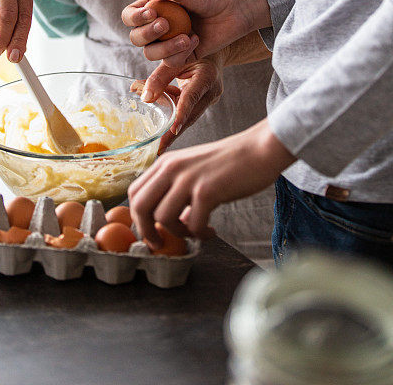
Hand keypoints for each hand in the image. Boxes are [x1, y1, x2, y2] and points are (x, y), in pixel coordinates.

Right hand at [122, 0, 270, 75]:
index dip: (135, 18)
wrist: (238, 8)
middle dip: (147, 34)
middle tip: (165, 24)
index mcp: (155, 7)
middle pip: (136, 38)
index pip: (131, 17)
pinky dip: (181, 52)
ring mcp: (171, 42)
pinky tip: (196, 39)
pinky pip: (171, 62)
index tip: (151, 12)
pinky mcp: (185, 56)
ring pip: (151, 53)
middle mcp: (160, 26)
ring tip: (185, 36)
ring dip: (165, 47)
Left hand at [128, 118, 295, 247]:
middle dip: (146, 231)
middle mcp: (172, 168)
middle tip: (161, 243)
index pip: (134, 192)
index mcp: (166, 162)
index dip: (137, 218)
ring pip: (163, 218)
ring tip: (195, 232)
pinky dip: (200, 234)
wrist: (258, 150)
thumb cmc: (229, 162)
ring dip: (178, 233)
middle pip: (140, 206)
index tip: (150, 233)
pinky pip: (192, 224)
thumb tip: (173, 223)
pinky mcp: (206, 191)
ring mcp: (188, 178)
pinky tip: (211, 230)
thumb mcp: (194, 170)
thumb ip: (178, 191)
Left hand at [132, 56, 224, 153]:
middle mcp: (211, 91)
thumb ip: (159, 77)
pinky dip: (174, 112)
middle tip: (159, 149)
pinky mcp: (206, 102)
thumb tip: (143, 97)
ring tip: (158, 142)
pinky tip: (163, 115)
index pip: (191, 97)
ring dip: (171, 123)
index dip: (181, 114)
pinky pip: (188, 110)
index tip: (172, 130)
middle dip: (174, 133)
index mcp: (207, 76)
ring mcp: (210, 98)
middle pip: (191, 114)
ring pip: (188, 115)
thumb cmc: (193, 49)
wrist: (213, 47)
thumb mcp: (176, 58)